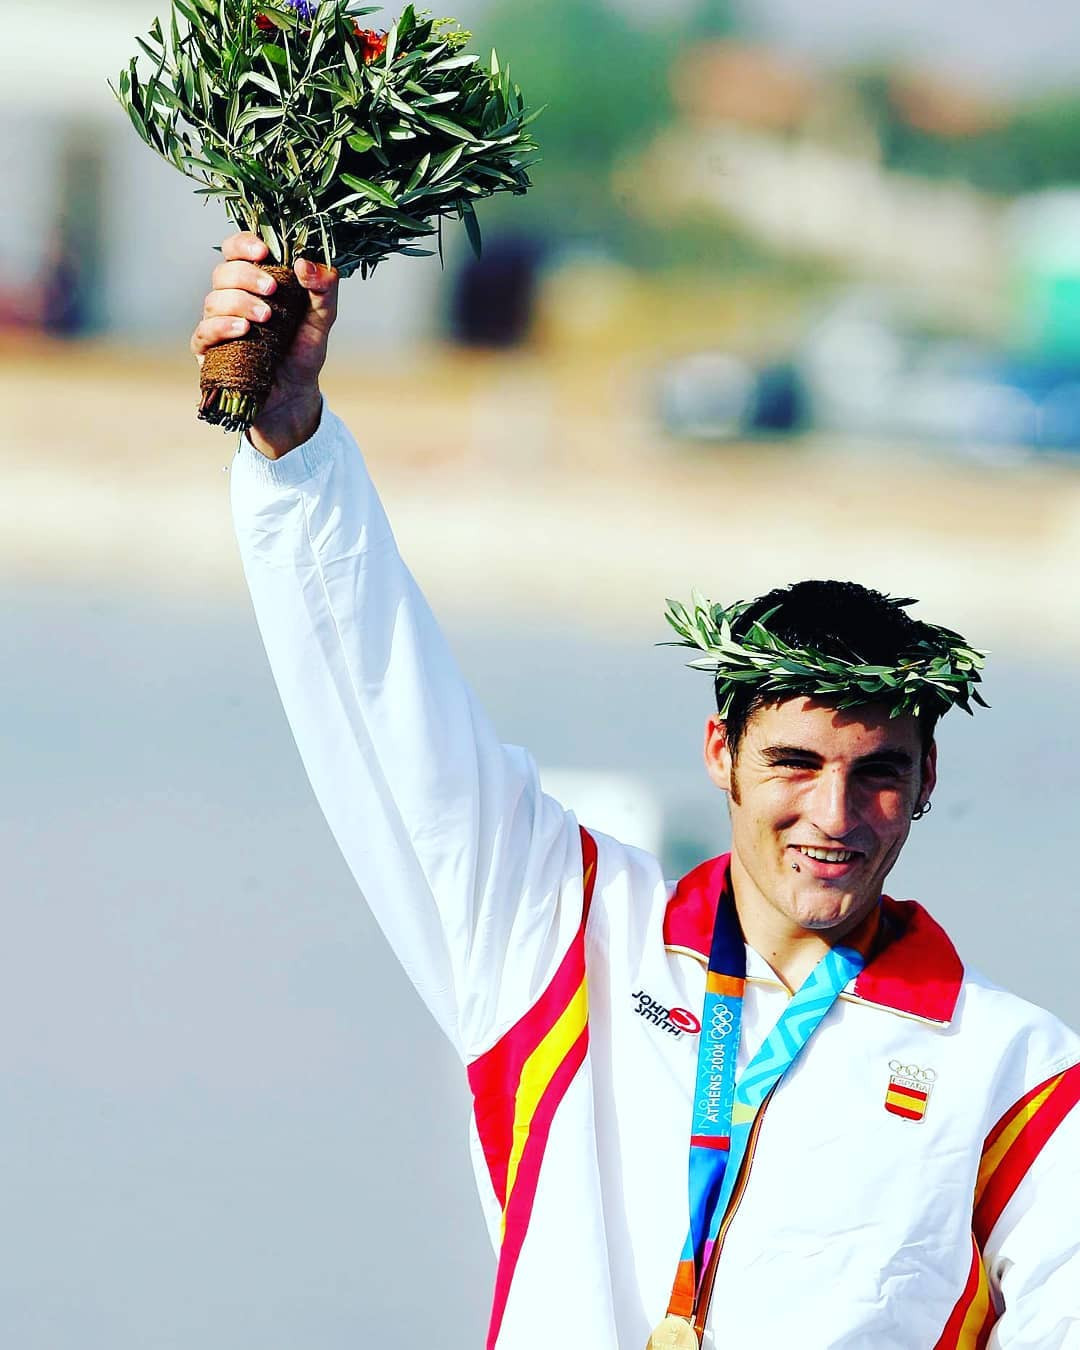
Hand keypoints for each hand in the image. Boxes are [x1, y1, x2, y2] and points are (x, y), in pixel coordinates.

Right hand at [190, 232, 339, 457]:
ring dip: (239, 303)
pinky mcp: (209, 351)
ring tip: (266, 318)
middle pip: (223, 272)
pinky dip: (221, 327)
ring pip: (213, 300)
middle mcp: (231, 298)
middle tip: (272, 291)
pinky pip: (203, 332)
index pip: (237, 250)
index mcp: (254, 281)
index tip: (264, 252)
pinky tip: (242, 331)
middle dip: (246, 276)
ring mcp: (217, 324)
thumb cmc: (303, 352)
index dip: (244, 244)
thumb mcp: (322, 318)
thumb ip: (324, 289)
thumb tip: (305, 263)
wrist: (295, 395)